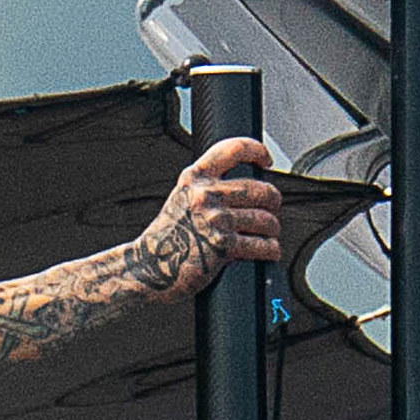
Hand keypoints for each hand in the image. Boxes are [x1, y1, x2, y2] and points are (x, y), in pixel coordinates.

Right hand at [139, 138, 281, 299]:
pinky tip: (268, 251)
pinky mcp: (223, 246)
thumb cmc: (166, 239)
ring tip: (268, 235)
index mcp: (194, 178)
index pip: (234, 149)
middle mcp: (205, 195)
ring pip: (266, 219)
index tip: (266, 161)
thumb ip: (206, 187)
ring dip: (272, 229)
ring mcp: (215, 220)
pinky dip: (270, 249)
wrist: (146, 270)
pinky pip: (262, 244)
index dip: (257, 151)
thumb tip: (246, 188)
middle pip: (261, 190)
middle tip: (271, 210)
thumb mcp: (182, 199)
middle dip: (272, 202)